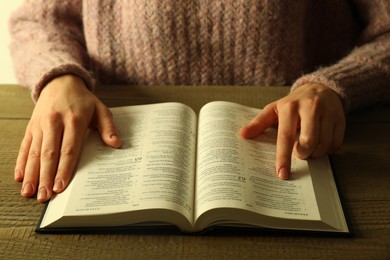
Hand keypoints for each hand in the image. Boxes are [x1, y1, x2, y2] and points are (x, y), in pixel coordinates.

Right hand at [14, 75, 120, 201]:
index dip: (64, 169)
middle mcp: (54, 123)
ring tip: (30, 192)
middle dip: (46, 177)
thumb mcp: (100, 109)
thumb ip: (108, 127)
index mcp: (74, 120)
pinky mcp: (31, 127)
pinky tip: (20, 177)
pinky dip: (21, 162)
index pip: (68, 149)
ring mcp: (40, 125)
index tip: (61, 186)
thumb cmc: (83, 101)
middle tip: (45, 196)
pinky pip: (24, 146)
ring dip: (31, 174)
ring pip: (34, 152)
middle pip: (49, 154)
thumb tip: (116, 144)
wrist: (60, 82)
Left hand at [240, 83, 344, 179]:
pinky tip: (321, 142)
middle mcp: (310, 107)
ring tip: (309, 146)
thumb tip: (242, 135)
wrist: (320, 88)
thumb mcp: (274, 109)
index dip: (283, 157)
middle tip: (299, 152)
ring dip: (315, 153)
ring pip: (323, 145)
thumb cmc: (293, 103)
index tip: (282, 174)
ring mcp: (328, 112)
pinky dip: (327, 149)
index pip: (285, 137)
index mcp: (290, 107)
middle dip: (303, 154)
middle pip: (308, 143)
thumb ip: (259, 123)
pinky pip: (336, 144)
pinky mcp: (341, 118)